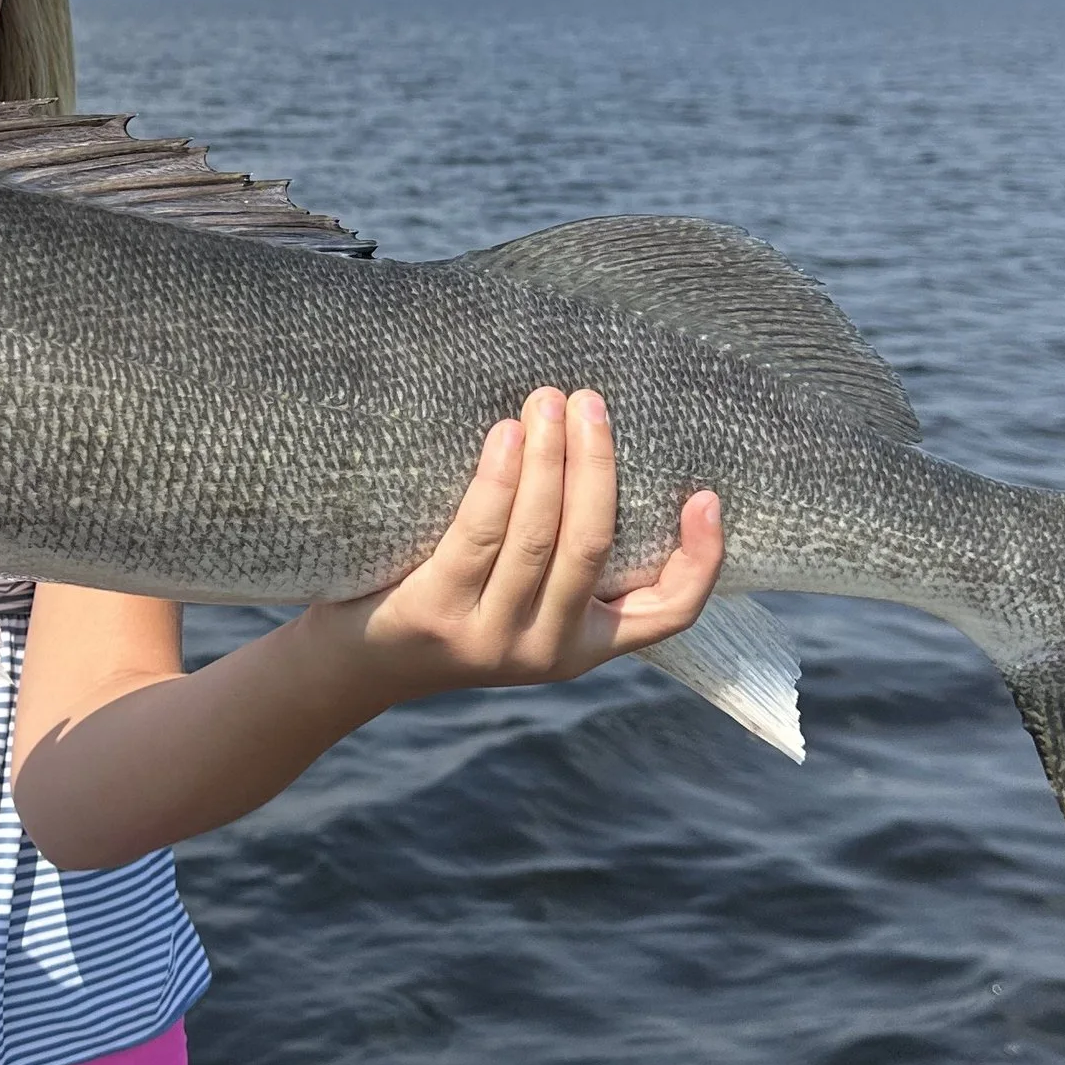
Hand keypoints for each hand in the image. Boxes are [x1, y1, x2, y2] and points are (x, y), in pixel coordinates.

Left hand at [303, 388, 723, 704]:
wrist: (358, 662)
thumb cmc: (453, 605)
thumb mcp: (525, 597)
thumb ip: (566, 554)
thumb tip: (597, 447)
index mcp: (585, 643)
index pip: (669, 613)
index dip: (702, 558)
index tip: (706, 495)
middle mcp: (548, 648)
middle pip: (593, 546)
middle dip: (597, 466)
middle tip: (591, 402)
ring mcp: (492, 639)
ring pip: (540, 537)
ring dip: (550, 459)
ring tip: (548, 402)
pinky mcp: (437, 617)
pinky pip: (479, 536)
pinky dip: (500, 480)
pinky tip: (504, 437)